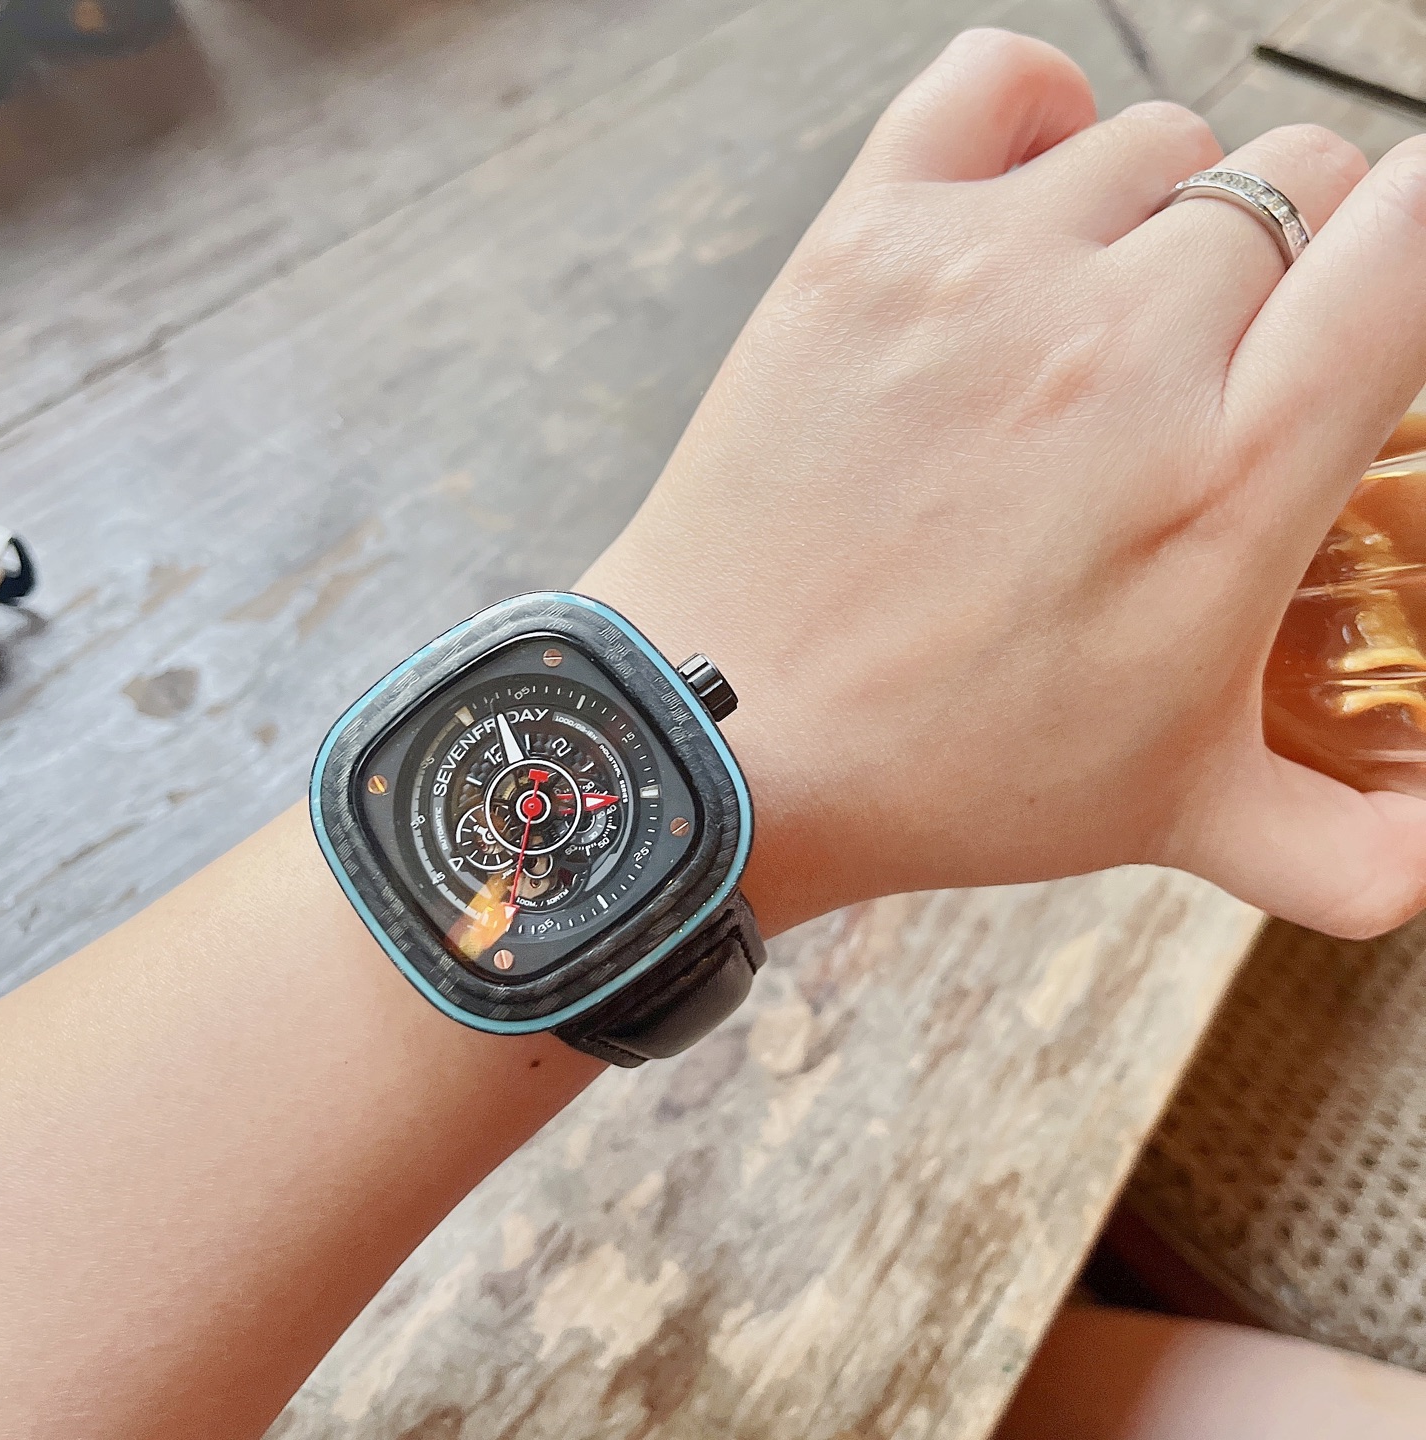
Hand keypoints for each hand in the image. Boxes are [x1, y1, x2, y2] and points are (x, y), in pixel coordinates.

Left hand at [582, 28, 1425, 939]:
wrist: (732, 733)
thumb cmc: (944, 772)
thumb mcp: (1176, 818)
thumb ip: (1346, 847)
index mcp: (1229, 473)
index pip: (1417, 238)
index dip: (1421, 245)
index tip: (1382, 302)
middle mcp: (1122, 344)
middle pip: (1297, 179)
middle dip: (1292, 259)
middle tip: (1218, 363)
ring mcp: (985, 277)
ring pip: (1158, 141)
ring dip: (1160, 215)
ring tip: (1105, 320)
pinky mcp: (865, 244)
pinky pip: (997, 83)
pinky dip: (1038, 115)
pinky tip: (1032, 201)